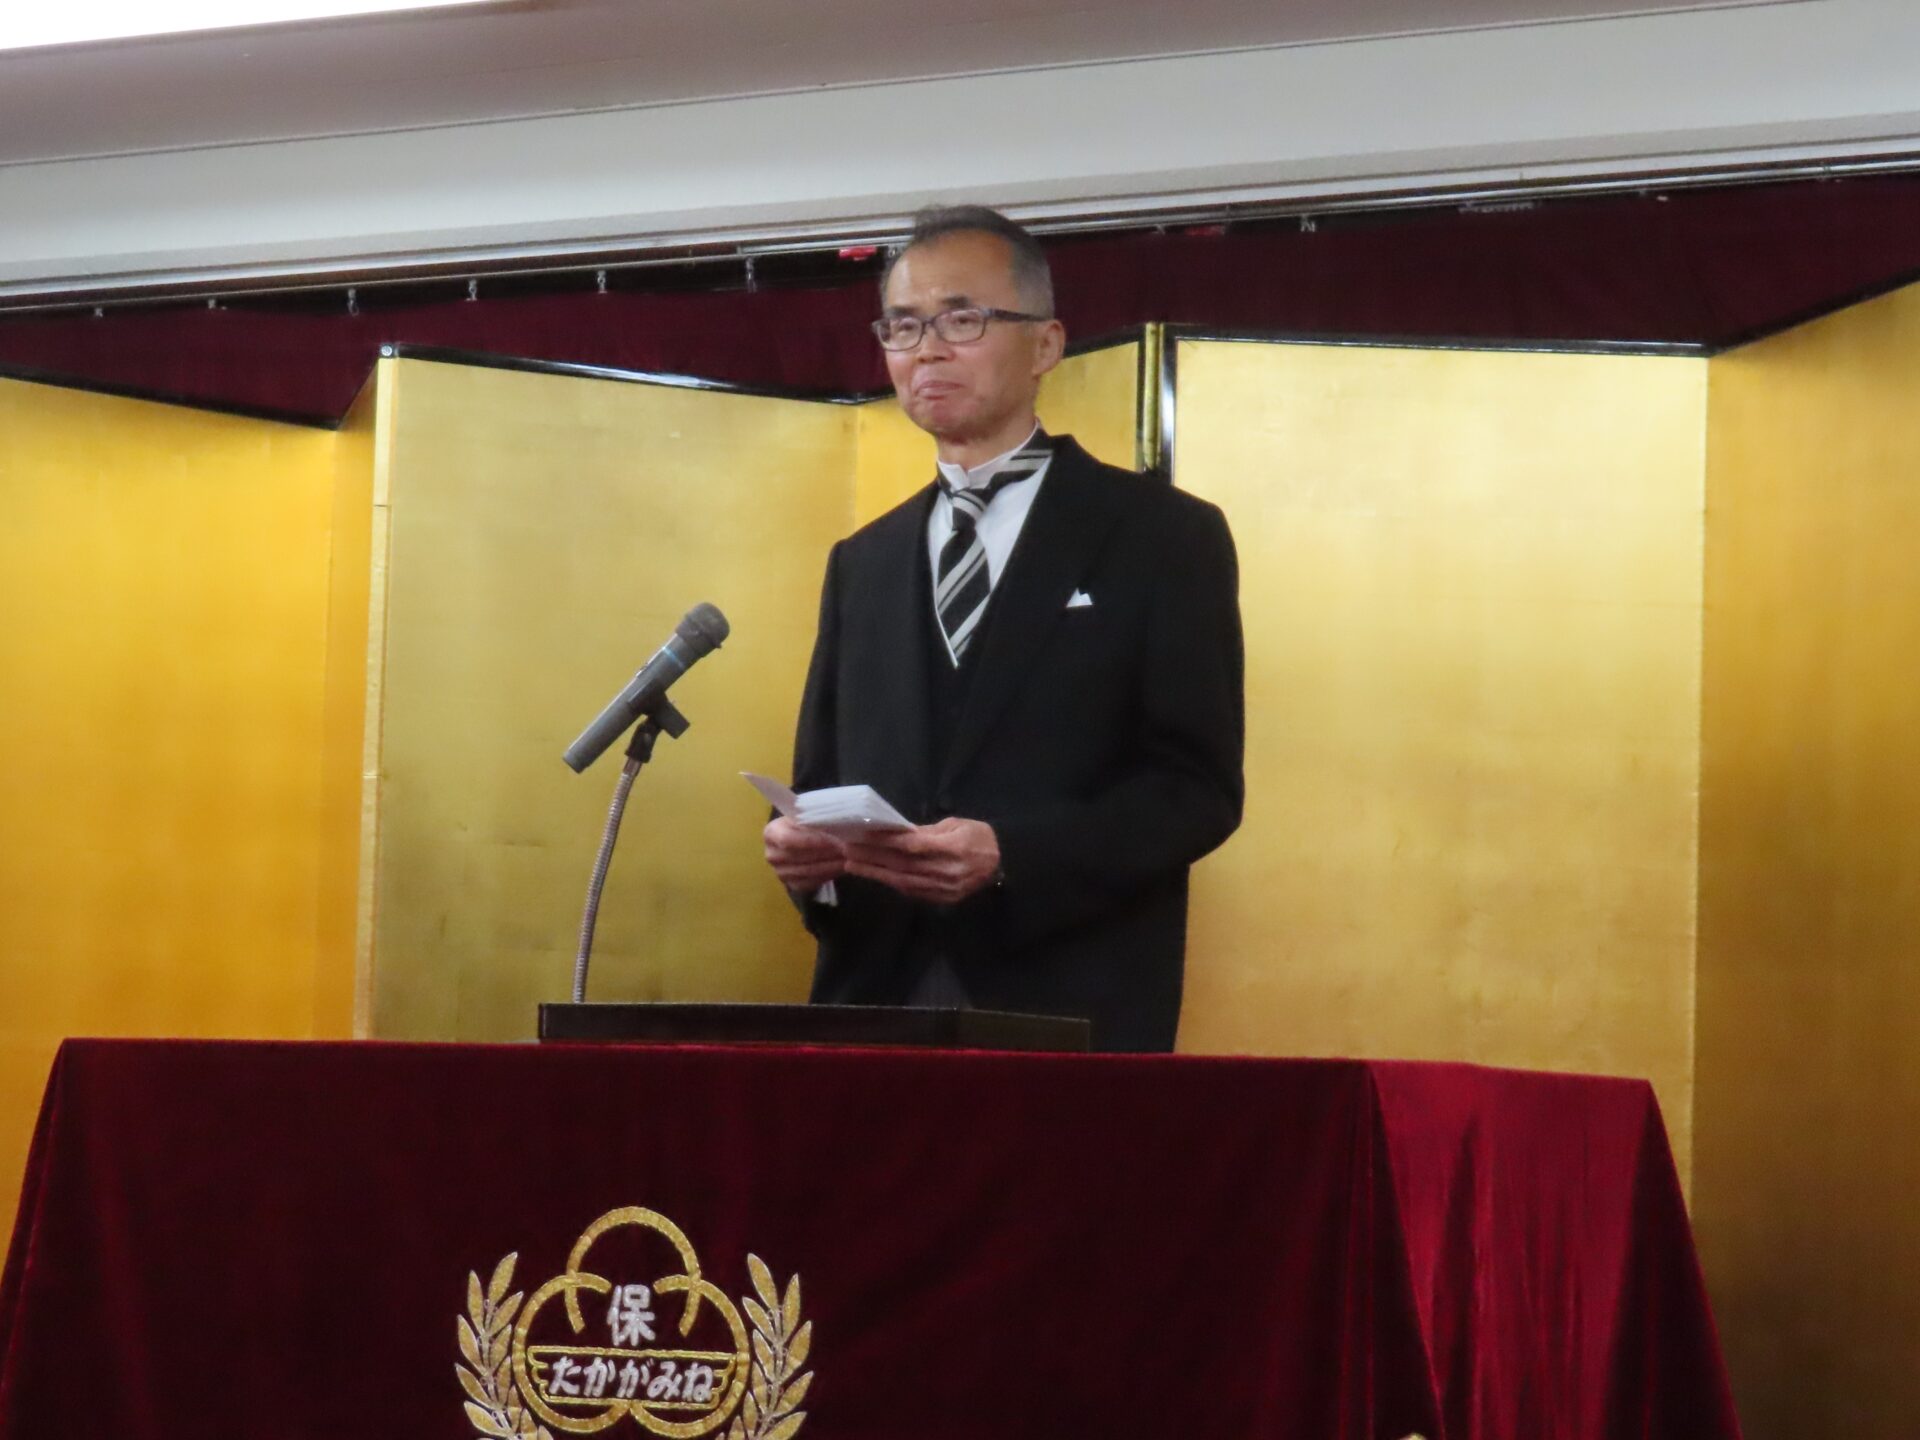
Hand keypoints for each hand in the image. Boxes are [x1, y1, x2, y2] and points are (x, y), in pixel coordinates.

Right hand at [763, 815, 846, 890]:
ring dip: (831, 865)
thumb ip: (816, 820)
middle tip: (848, 849)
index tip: (833, 840)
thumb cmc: (804, 823)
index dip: (812, 841)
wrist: (799, 839)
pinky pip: (811, 883)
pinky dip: (828, 875)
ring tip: (849, 858)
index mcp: (771, 833)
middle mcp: (772, 855)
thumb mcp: (807, 816)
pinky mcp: (791, 884)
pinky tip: (841, 867)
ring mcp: (780, 872)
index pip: (788, 839)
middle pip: (800, 857)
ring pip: (808, 871)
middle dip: (826, 853)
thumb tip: (836, 826)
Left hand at [842, 817, 1000, 904]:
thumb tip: (898, 833)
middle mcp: (947, 871)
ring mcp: (944, 888)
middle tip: (847, 850)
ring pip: (903, 881)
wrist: (1003, 864)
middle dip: (873, 857)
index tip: (864, 835)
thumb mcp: (957, 825)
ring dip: (875, 873)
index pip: (914, 845)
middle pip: (903, 865)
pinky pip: (911, 891)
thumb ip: (928, 831)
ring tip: (852, 864)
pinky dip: (891, 882)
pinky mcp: (941, 899)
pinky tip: (874, 875)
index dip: (888, 841)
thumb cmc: (980, 837)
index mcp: (954, 848)